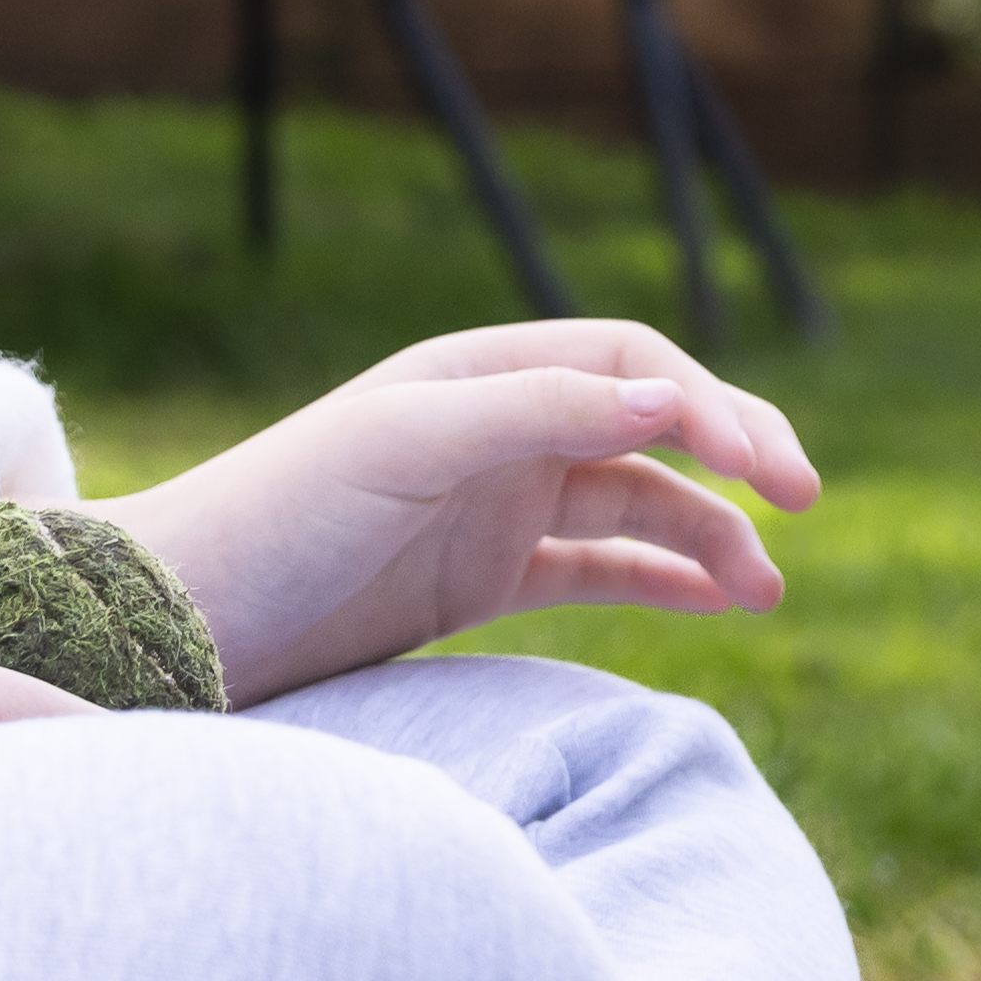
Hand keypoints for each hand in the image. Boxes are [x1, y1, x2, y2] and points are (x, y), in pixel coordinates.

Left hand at [99, 319, 819, 710]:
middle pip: (651, 422)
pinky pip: (598, 571)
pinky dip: (664, 582)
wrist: (178, 618)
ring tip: (766, 591)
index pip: (631, 362)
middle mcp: (495, 429)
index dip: (710, 404)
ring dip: (709, 537)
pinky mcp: (479, 581)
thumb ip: (541, 414)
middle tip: (803, 503)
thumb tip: (674, 393)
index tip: (767, 469)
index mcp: (479, 374)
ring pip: (636, 507)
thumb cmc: (279, 515)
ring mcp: (492, 506)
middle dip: (734, 455)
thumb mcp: (409, 450)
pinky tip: (719, 604)